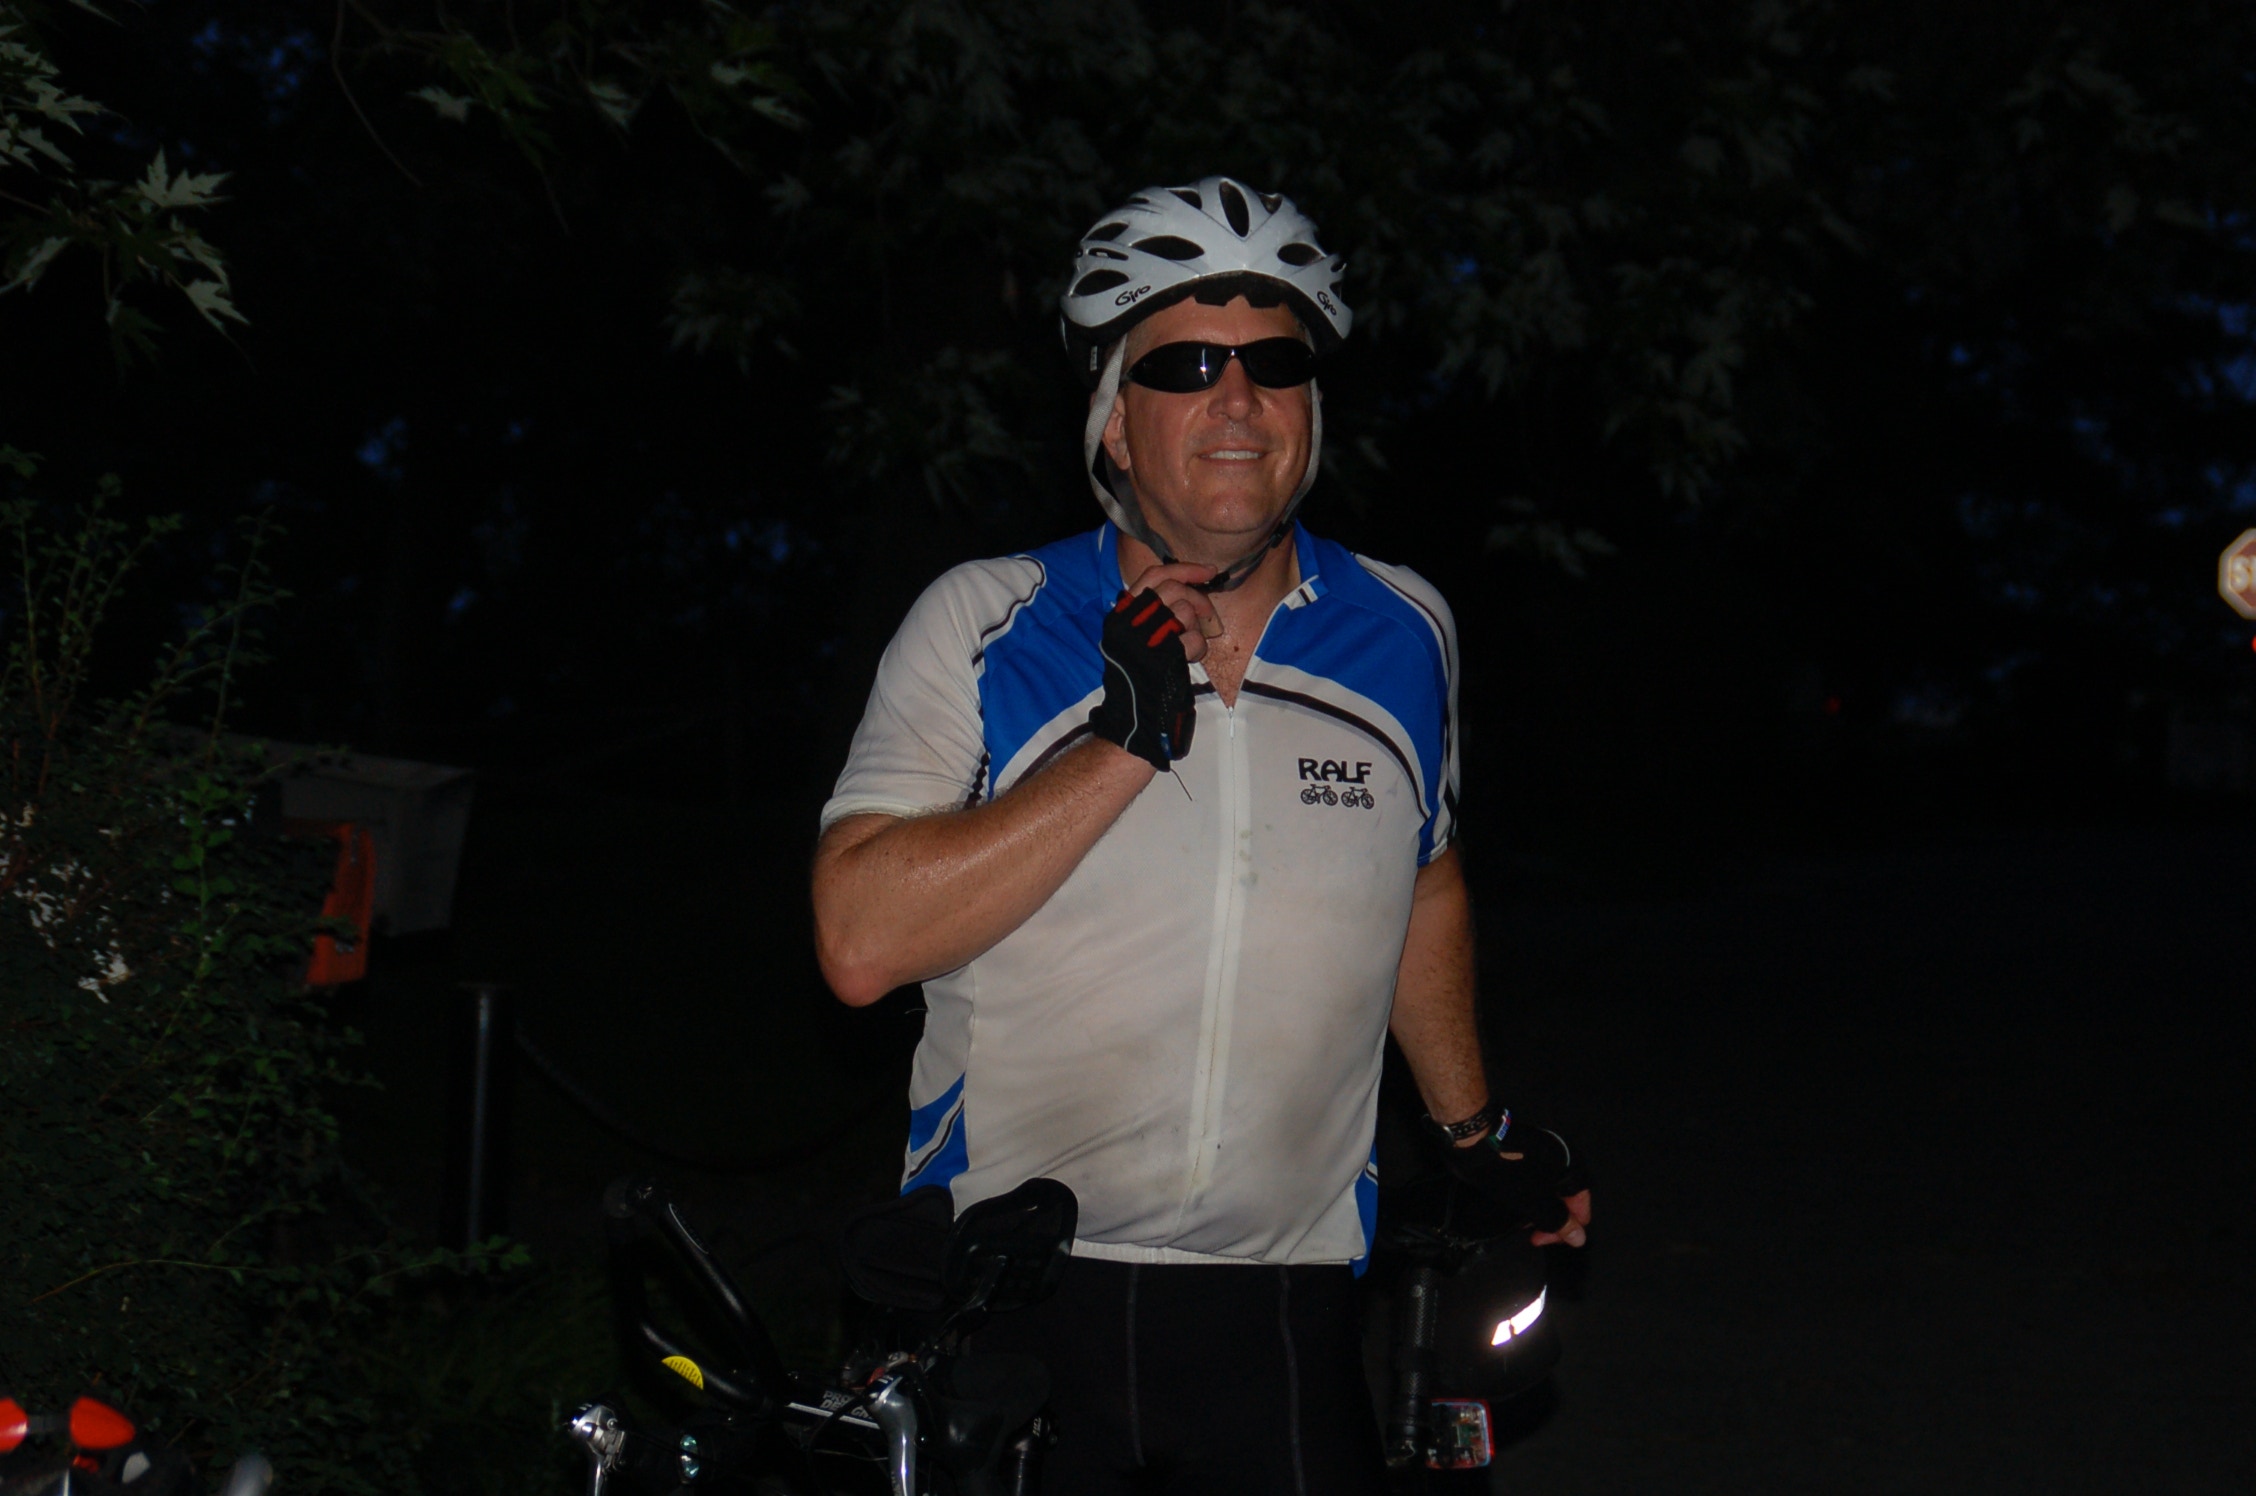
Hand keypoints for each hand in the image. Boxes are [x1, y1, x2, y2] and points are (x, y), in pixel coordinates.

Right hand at [1121, 561, 1221, 662]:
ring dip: (1197, 627)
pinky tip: (1190, 657)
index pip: (1154, 575)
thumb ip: (1152, 610)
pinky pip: (1194, 639)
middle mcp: (1130, 621)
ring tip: (1190, 642)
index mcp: (1121, 613)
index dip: (1184, 569)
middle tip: (1209, 614)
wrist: (1132, 708)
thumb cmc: (1138, 669)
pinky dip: (1198, 648)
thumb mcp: (1133, 634)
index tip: (1209, 571)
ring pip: (1185, 611)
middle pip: (1174, 588)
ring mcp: (1145, 637)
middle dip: (1199, 598)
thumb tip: (1190, 584)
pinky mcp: (1163, 656)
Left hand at [1440, 1118, 1590, 1247]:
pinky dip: (1533, 1194)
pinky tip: (1520, 1205)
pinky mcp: (1528, 1150)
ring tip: (1526, 1223)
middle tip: (1536, 1236)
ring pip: (1551, 1189)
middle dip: (1553, 1220)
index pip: (1582, 1206)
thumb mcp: (1538, 1205)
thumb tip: (1580, 1238)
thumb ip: (1560, 1223)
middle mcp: (1564, 1156)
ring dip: (1542, 1208)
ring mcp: (1545, 1151)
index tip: (1550, 1240)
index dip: (1569, 1227)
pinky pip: (1538, 1177)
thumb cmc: (1511, 1173)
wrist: (1478, 1141)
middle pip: (1567, 1197)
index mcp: (1573, 1167)